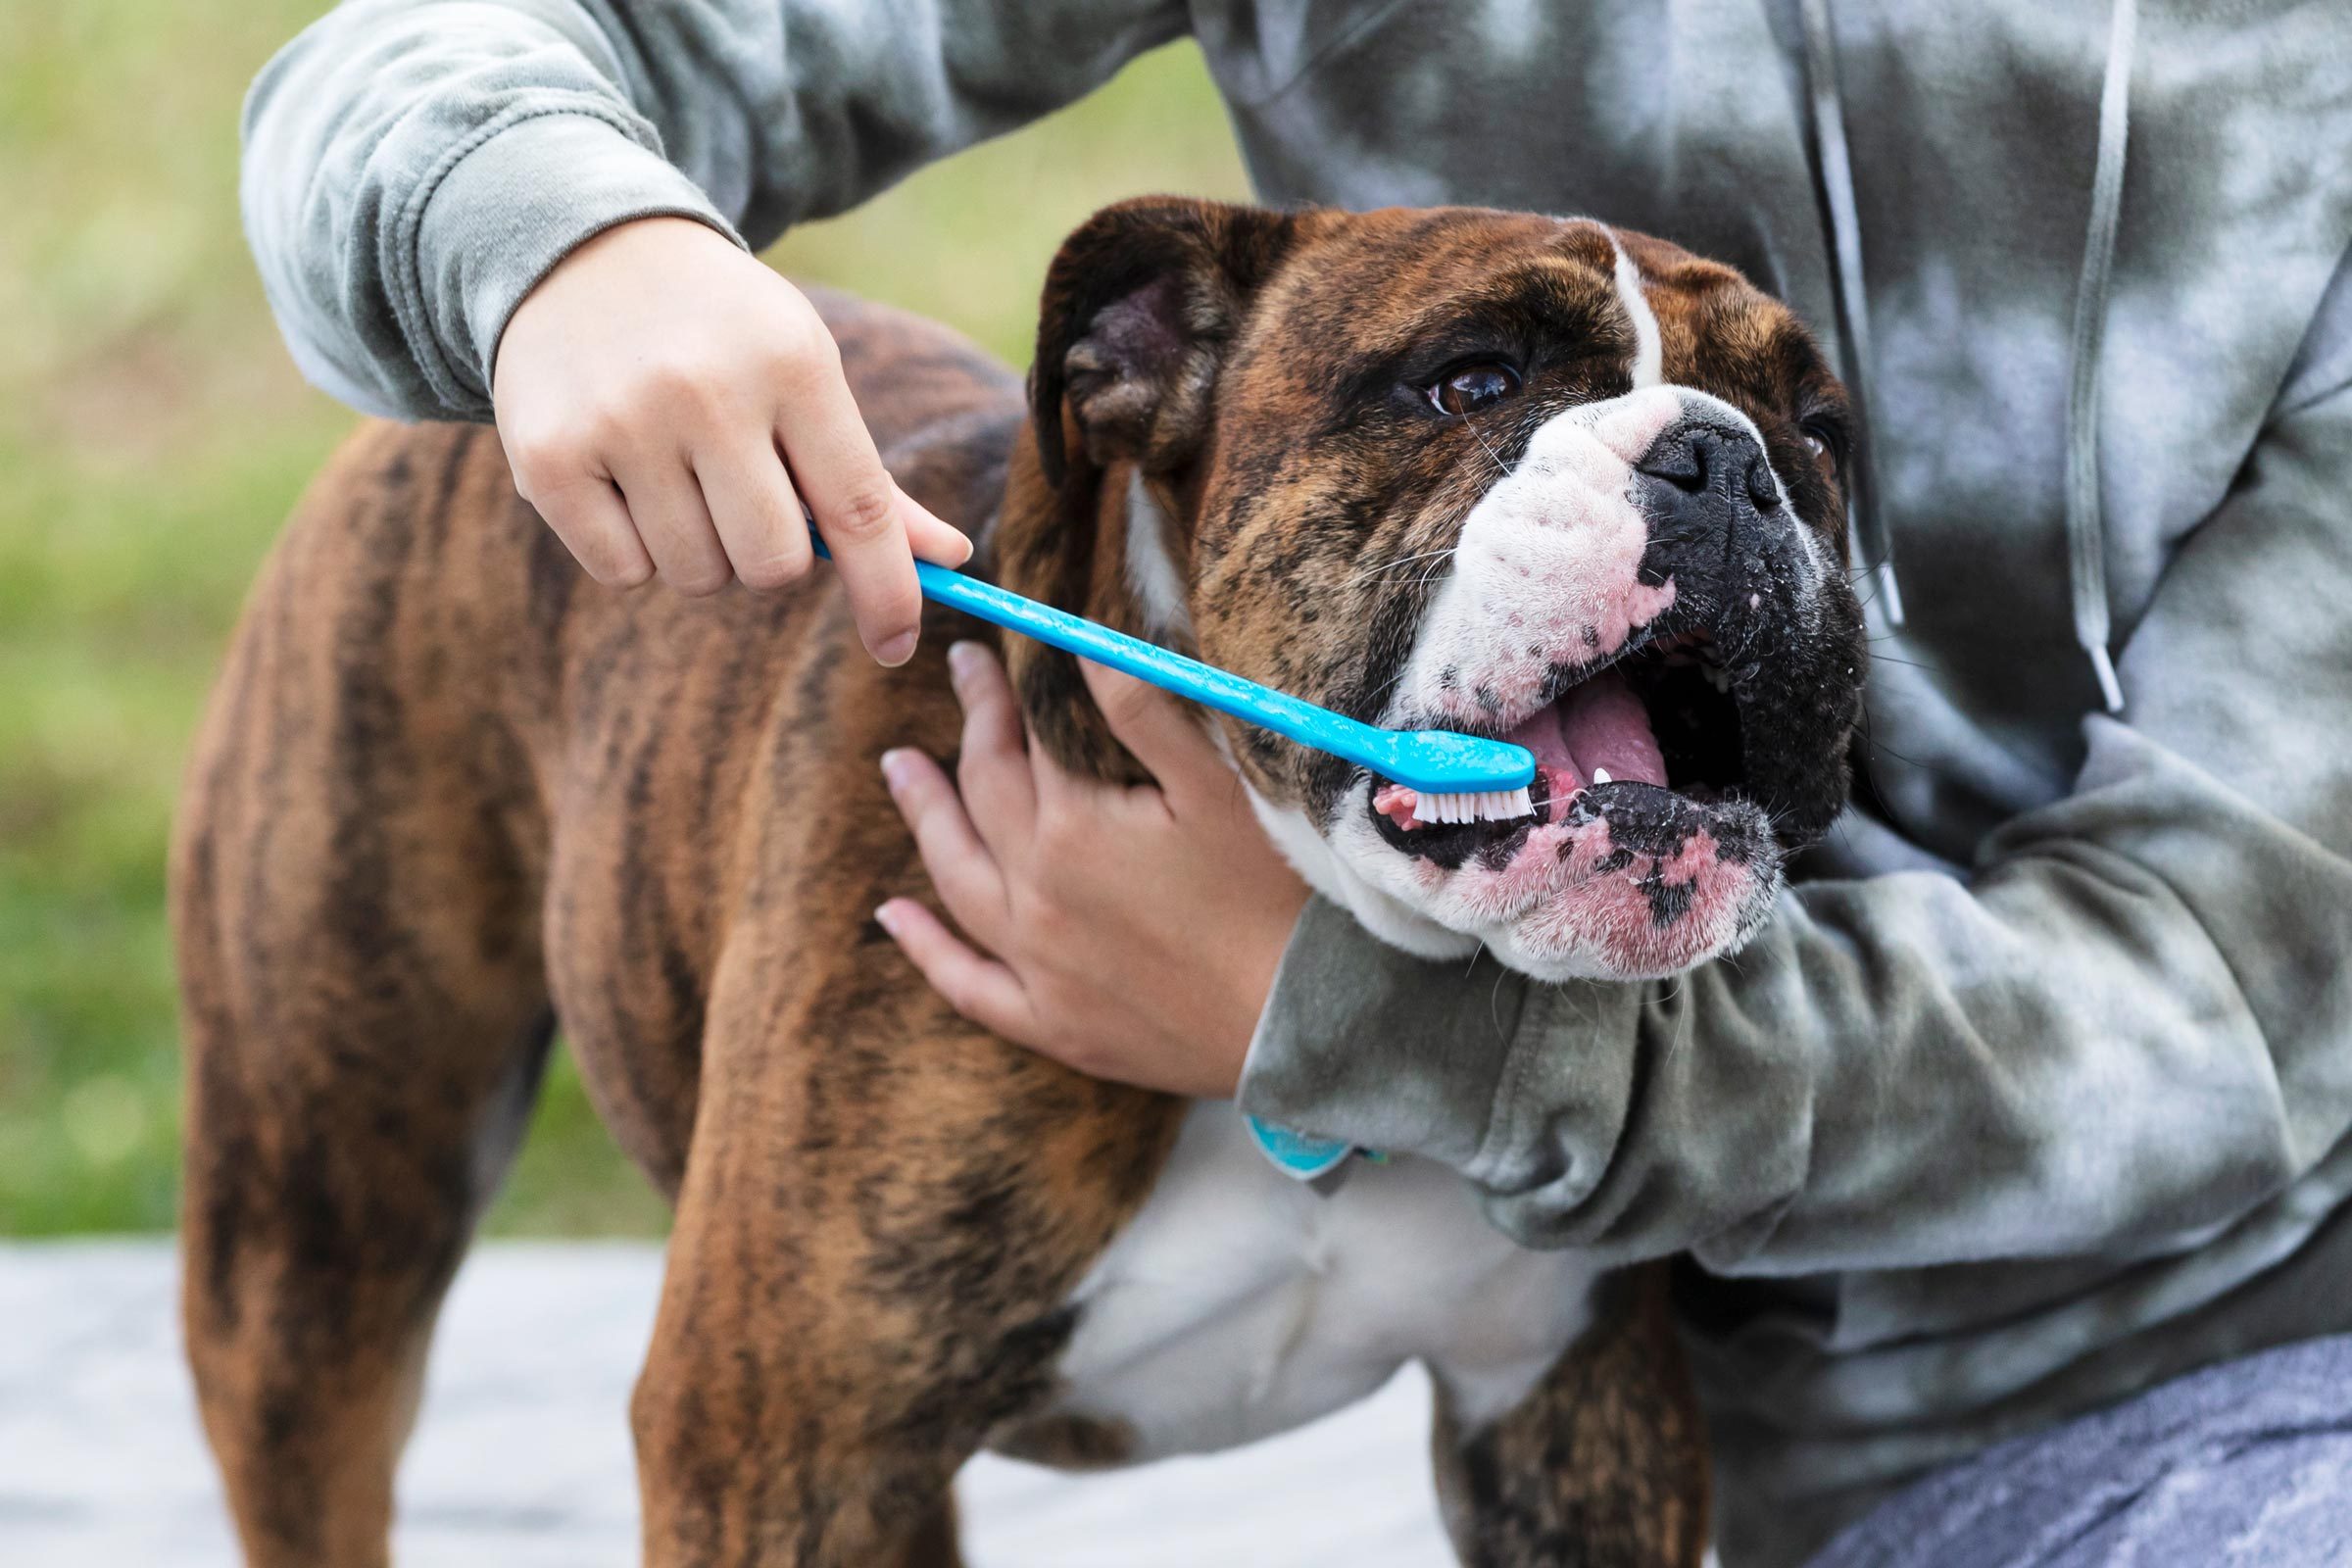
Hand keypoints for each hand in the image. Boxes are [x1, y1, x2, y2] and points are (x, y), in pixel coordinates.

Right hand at [492, 216, 971, 663]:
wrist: (579, 246)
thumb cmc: (721, 330)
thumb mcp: (803, 371)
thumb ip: (870, 479)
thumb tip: (951, 561)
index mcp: (793, 363)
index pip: (859, 510)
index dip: (887, 591)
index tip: (896, 645)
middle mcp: (707, 390)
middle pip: (772, 564)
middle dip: (769, 556)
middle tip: (743, 499)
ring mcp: (621, 422)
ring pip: (695, 575)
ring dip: (698, 550)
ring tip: (675, 472)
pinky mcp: (547, 456)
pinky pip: (622, 572)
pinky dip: (631, 549)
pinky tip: (620, 477)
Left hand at [877, 643, 1310, 1096]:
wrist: (1304, 1021)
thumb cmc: (1273, 896)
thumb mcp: (1216, 787)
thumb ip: (1144, 708)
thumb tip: (1084, 642)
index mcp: (1072, 828)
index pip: (1021, 737)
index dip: (1006, 688)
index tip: (990, 651)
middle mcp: (1034, 894)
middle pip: (982, 794)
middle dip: (970, 728)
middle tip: (959, 676)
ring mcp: (1035, 965)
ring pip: (955, 877)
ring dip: (924, 816)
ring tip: (899, 769)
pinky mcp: (1052, 1024)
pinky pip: (965, 983)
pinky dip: (925, 947)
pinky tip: (895, 916)